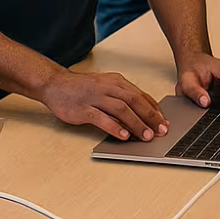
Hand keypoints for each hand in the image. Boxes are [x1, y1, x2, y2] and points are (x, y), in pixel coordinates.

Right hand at [41, 70, 168, 141]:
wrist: (55, 84)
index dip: (154, 110)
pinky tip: (123, 136)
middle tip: (161, 131)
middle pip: (134, 101)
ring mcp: (95, 97)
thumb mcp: (106, 88)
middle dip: (150, 117)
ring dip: (136, 123)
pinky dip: (114, 127)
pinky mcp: (83, 108)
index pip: (141, 95)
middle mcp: (108, 87)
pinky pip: (102, 118)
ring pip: (121, 109)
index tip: (164, 122)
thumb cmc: (83, 89)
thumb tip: (142, 116)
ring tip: (146, 135)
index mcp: (116, 82)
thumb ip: (123, 99)